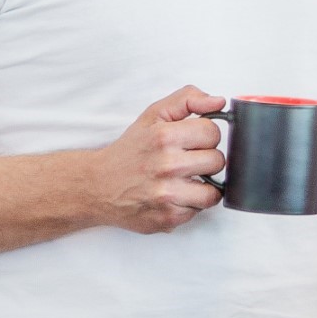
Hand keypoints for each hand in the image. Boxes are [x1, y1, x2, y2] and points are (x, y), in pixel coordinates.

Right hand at [93, 86, 226, 232]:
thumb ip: (187, 100)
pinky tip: (174, 196)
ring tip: (185, 181)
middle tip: (187, 161)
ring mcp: (167, 195)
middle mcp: (166, 166)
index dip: (205, 136)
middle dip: (205, 160)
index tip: (193, 141)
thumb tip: (219, 102)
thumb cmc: (129, 151)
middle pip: (217, 161)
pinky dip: (190, 204)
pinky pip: (199, 211)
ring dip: (203, 187)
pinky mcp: (167, 218)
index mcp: (164, 137)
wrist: (97, 186)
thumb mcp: (153, 115)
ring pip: (213, 192)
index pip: (213, 132)